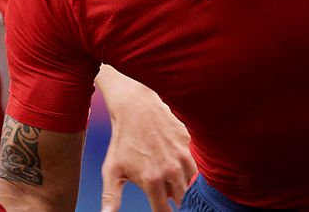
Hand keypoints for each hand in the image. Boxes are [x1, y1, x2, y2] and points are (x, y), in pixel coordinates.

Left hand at [98, 78, 195, 211]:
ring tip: (172, 182)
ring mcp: (183, 156)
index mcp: (151, 180)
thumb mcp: (112, 170)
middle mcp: (170, 170)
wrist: (136, 107)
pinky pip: (197, 166)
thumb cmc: (122, 140)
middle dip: (176, 203)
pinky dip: (191, 172)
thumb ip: (111, 198)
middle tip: (165, 194)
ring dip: (185, 188)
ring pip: (194, 185)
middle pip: (183, 201)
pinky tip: (179, 166)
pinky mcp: (190, 145)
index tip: (161, 210)